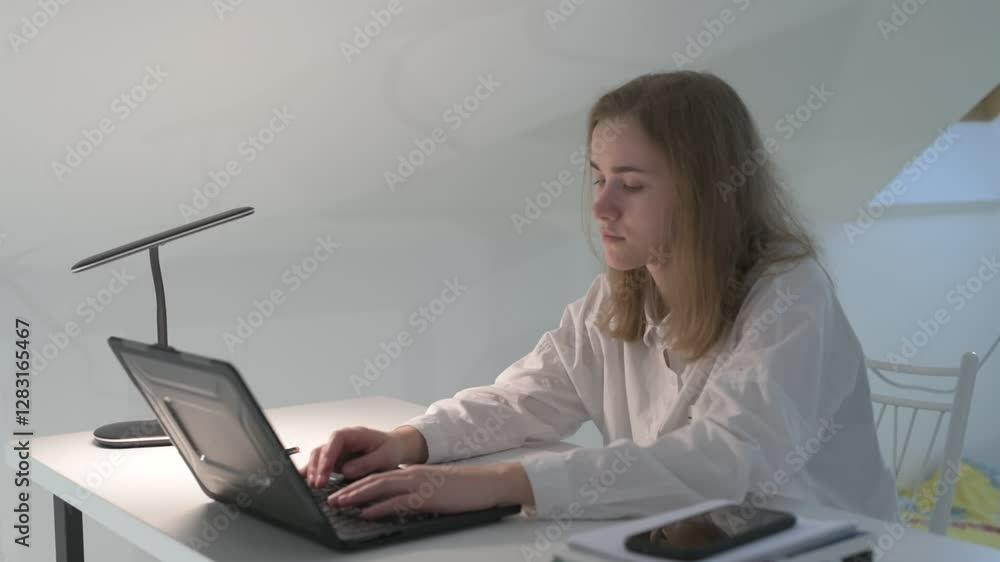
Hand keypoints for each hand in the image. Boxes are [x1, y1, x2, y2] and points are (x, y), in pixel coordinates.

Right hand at [299, 425, 427, 487]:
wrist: (395, 448)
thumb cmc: (391, 449)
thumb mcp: (385, 456)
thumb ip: (366, 462)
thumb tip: (346, 470)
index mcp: (354, 434)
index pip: (335, 440)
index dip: (328, 455)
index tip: (325, 470)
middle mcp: (342, 441)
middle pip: (322, 449)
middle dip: (317, 467)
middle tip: (317, 484)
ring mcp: (338, 451)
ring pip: (318, 458)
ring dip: (313, 471)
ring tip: (312, 486)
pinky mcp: (336, 461)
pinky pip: (321, 466)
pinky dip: (313, 473)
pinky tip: (307, 483)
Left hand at [326, 462, 533, 519]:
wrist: (486, 483)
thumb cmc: (464, 488)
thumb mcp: (434, 487)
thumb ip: (415, 491)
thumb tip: (397, 501)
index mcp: (413, 472)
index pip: (379, 475)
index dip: (358, 483)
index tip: (342, 490)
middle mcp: (412, 474)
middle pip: (373, 479)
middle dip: (350, 489)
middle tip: (331, 497)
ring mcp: (418, 485)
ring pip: (379, 487)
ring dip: (357, 496)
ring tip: (340, 503)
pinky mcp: (426, 497)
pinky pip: (397, 502)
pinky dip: (379, 507)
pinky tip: (366, 513)